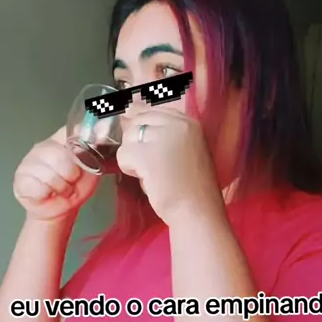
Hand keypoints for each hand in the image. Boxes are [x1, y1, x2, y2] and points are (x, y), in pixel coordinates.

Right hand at [13, 126, 99, 221]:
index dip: (79, 147)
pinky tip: (48, 193)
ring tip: (62, 189)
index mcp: (61, 139)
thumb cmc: (75, 186)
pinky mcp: (20, 179)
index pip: (70, 132)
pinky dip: (47, 194)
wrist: (61, 209)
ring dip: (61, 187)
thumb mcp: (92, 166)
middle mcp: (42, 146)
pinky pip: (38, 187)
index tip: (85, 161)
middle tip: (71, 181)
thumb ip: (95, 146)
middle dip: (71, 175)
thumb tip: (101, 130)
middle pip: (59, 157)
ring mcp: (28, 162)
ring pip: (50, 175)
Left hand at [116, 108, 223, 224]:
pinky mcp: (148, 154)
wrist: (198, 211)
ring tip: (152, 173)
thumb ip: (161, 131)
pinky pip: (123, 154)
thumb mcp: (183, 149)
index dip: (143, 127)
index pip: (152, 111)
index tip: (146, 146)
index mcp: (189, 122)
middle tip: (152, 165)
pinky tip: (146, 179)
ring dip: (133, 157)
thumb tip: (129, 110)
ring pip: (128, 136)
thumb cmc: (191, 186)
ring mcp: (163, 137)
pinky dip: (128, 169)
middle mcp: (177, 124)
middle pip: (138, 121)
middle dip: (137, 143)